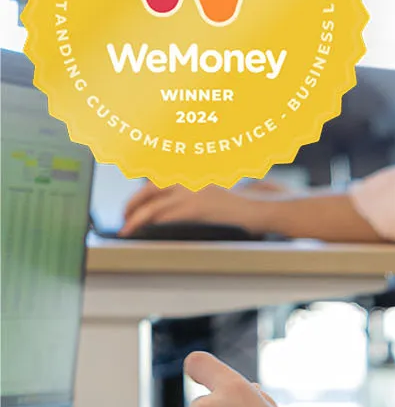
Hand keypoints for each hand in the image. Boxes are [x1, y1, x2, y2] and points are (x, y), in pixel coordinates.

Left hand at [119, 178, 285, 234]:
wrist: (257, 210)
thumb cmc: (236, 209)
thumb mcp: (208, 195)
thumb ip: (188, 197)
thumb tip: (165, 210)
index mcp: (187, 174)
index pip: (154, 181)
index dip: (138, 195)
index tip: (130, 209)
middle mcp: (186, 178)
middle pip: (148, 189)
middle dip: (131, 206)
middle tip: (124, 220)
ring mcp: (190, 192)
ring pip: (152, 205)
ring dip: (136, 218)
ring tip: (128, 230)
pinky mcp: (195, 207)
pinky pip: (164, 216)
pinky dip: (150, 224)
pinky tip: (143, 232)